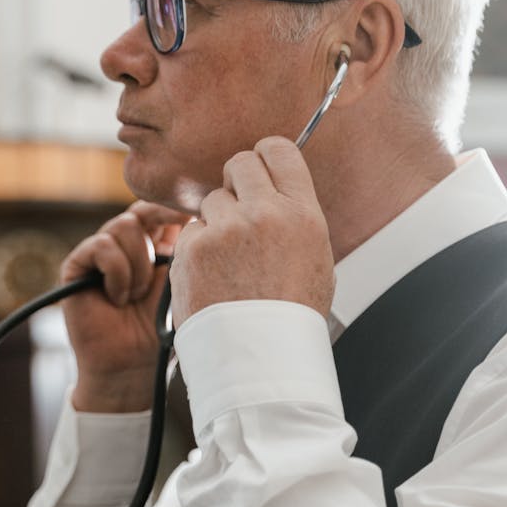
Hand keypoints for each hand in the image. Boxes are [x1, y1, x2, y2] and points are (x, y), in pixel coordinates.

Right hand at [61, 200, 189, 411]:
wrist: (133, 366)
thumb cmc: (163, 330)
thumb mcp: (183, 282)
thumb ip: (186, 246)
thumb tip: (198, 211)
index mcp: (158, 245)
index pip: (165, 208)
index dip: (179, 205)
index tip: (199, 209)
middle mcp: (129, 245)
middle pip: (143, 208)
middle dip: (162, 218)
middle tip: (173, 240)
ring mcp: (101, 253)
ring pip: (124, 226)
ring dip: (139, 264)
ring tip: (139, 296)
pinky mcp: (77, 266)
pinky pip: (101, 246)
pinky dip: (117, 272)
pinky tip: (119, 298)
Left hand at [169, 137, 333, 327]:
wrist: (261, 356)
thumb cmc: (291, 314)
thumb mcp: (315, 259)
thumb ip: (295, 218)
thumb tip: (278, 190)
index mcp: (303, 214)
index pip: (279, 150)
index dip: (265, 157)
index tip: (259, 171)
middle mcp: (265, 213)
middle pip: (240, 163)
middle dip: (236, 182)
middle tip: (238, 211)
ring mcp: (227, 229)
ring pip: (212, 200)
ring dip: (217, 222)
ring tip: (230, 262)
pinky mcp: (194, 248)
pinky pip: (191, 232)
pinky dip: (197, 250)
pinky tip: (213, 276)